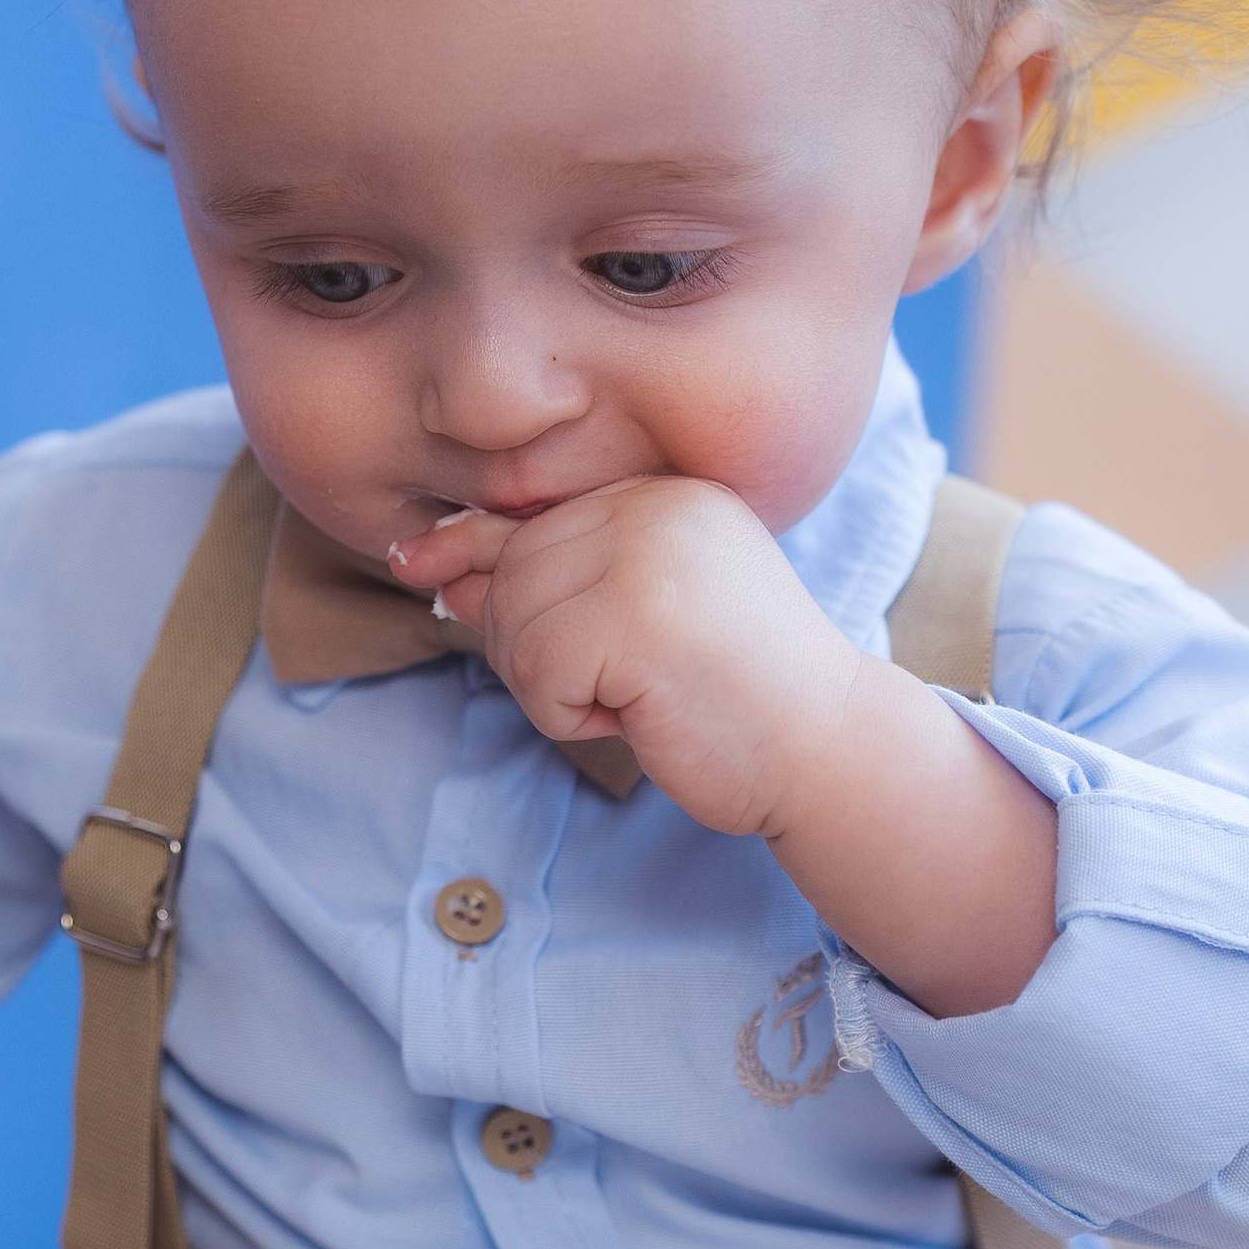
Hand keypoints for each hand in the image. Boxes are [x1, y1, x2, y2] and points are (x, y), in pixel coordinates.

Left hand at [389, 476, 1057, 1016]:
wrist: (827, 751)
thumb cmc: (733, 698)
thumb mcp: (633, 625)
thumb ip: (545, 586)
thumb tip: (428, 565)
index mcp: (662, 497)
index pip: (532, 520)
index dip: (478, 557)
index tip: (421, 565)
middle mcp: (653, 507)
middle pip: (512, 572)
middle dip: (529, 646)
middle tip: (610, 689)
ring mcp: (645, 555)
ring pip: (515, 624)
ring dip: (553, 687)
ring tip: (635, 698)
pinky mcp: (633, 615)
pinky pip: (536, 675)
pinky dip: (568, 716)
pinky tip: (638, 715)